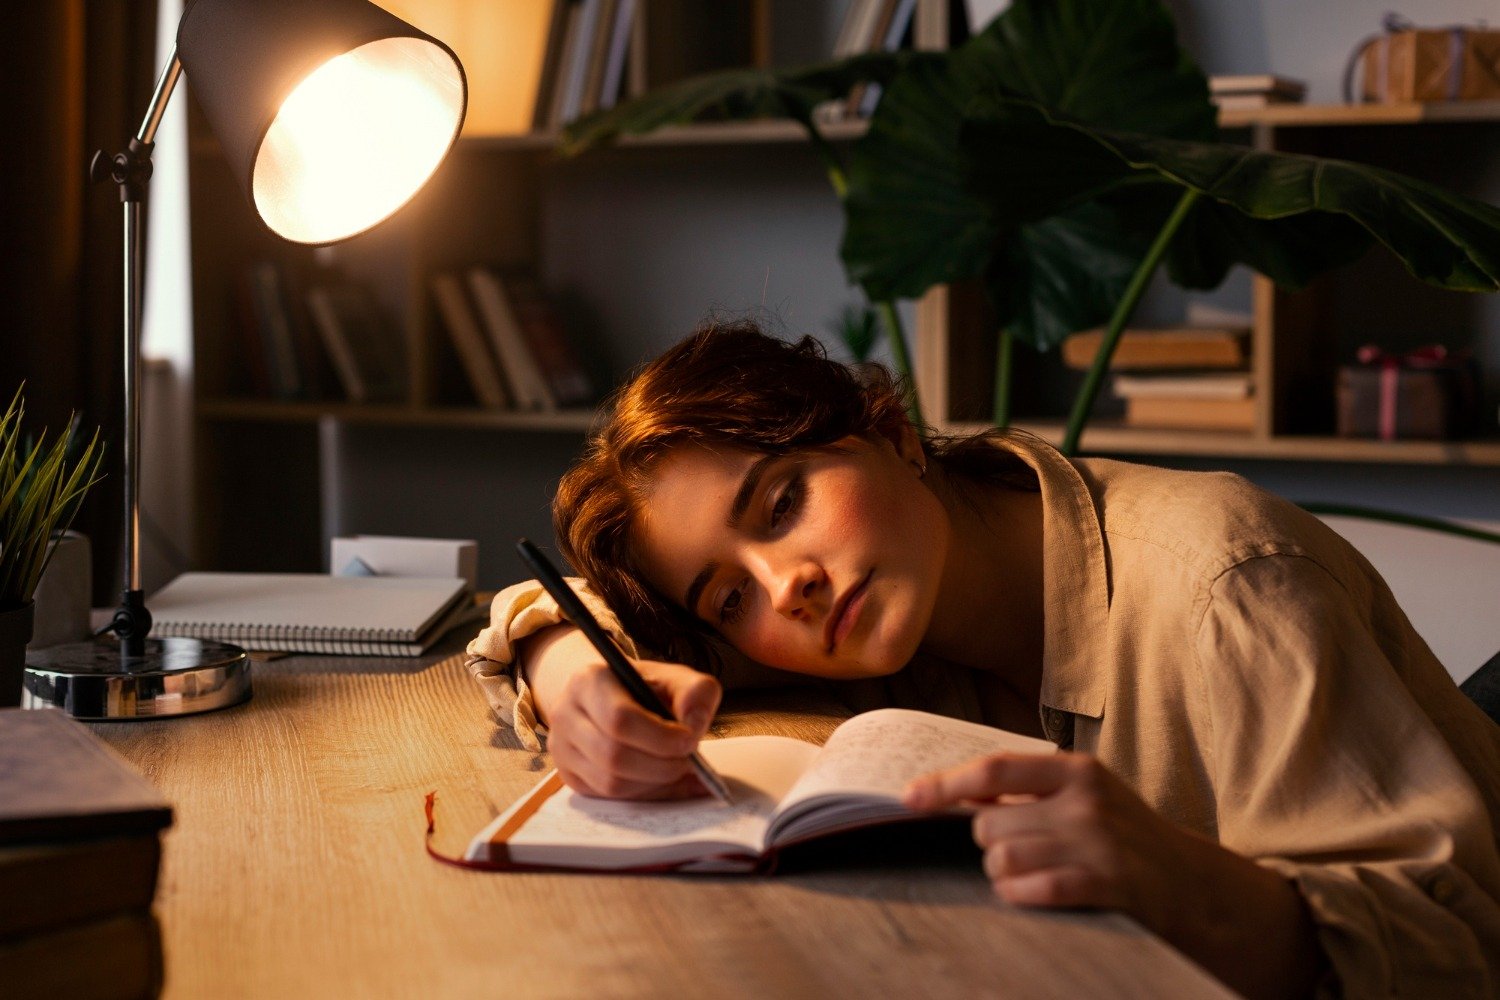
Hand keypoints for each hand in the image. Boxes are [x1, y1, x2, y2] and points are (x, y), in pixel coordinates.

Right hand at [526, 626, 721, 799]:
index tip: (690, 740)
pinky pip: (608, 797)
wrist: (610, 697)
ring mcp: (561, 748)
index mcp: (588, 681)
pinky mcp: (569, 776)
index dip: (660, 737)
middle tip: (689, 760)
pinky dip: (643, 794)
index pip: (620, 718)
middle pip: (613, 755)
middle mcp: (564, 714)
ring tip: (680, 769)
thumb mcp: (674, 677)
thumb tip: (693, 725)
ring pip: (610, 782)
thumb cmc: (644, 688)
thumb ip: (696, 692)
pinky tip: (665, 781)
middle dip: (661, 765)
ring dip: (654, 783)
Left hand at [902, 752, 1190, 925]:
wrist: (1190, 883)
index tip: (909, 798)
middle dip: (988, 842)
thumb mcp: (1081, 795)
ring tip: (1028, 873)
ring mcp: (1098, 842)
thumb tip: (946, 790)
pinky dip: (1019, 895)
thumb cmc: (1119, 834)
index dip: (946, 784)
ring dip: (1001, 873)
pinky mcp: (1107, 883)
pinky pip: (1033, 889)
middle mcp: (1086, 800)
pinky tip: (1031, 893)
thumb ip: (1025, 788)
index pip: (995, 768)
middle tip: (1016, 848)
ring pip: (1002, 858)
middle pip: (989, 821)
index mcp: (1076, 770)